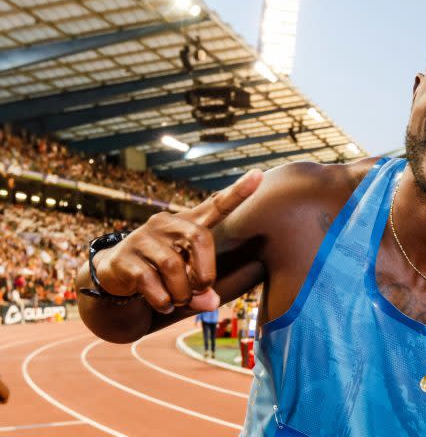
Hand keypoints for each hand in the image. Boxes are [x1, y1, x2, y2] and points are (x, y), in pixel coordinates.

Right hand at [92, 169, 262, 312]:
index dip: (238, 192)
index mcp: (188, 223)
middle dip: (205, 271)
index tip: (258, 175)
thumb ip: (203, 289)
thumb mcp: (187, 279)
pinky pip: (151, 283)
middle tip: (201, 289)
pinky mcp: (125, 257)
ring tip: (177, 300)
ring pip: (174, 267)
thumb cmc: (162, 272)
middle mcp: (166, 223)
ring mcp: (143, 238)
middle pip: (200, 237)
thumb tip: (210, 302)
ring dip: (182, 292)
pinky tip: (163, 303)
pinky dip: (163, 300)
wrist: (115, 274)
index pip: (217, 204)